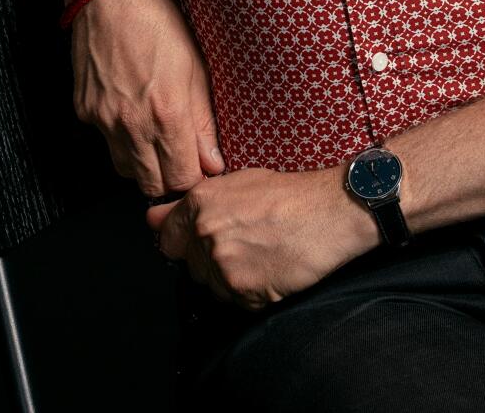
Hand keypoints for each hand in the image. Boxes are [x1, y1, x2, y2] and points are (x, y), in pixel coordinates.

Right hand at [69, 0, 225, 195]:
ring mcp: (103, 121)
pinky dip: (122, 140)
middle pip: (153, 186)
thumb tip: (213, 163)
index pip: (183, 180)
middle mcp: (132, 125)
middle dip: (171, 177)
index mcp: (167, 113)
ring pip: (127, 172)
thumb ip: (203, 122)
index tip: (201, 167)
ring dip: (145, 165)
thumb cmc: (157, 20)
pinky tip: (133, 112)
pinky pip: (106, 144)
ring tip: (158, 134)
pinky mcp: (84, 113)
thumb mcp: (196, 67)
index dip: (196, 178)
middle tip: (182, 155)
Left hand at [145, 165, 373, 309]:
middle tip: (242, 245)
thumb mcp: (239, 182)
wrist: (327, 212)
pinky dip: (250, 292)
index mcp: (200, 203)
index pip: (166, 236)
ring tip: (259, 256)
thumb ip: (197, 202)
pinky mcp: (241, 289)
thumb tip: (157, 218)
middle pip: (190, 264)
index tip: (189, 242)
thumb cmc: (289, 194)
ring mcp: (221, 263)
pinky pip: (235, 301)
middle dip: (209, 259)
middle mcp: (204, 232)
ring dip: (230, 278)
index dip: (180, 240)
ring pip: (211, 285)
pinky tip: (269, 270)